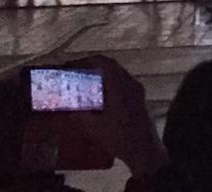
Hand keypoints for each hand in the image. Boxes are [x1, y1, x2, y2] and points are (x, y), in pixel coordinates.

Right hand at [81, 54, 165, 175]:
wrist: (144, 150)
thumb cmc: (119, 137)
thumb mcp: (94, 128)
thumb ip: (79, 115)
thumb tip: (67, 108)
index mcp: (121, 86)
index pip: (105, 62)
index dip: (86, 60)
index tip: (70, 65)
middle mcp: (131, 83)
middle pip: (111, 66)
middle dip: (91, 66)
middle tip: (74, 72)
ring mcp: (137, 90)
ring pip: (117, 74)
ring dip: (100, 75)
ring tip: (82, 82)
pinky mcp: (139, 97)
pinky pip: (121, 82)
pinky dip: (108, 83)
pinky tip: (97, 95)